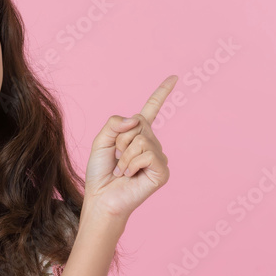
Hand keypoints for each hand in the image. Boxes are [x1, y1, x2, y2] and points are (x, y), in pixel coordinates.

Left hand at [83, 75, 177, 223]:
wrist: (101, 198)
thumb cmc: (101, 172)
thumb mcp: (101, 141)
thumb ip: (114, 124)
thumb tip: (136, 119)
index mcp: (138, 134)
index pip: (152, 109)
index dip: (162, 93)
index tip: (174, 77)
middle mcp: (152, 143)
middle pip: (139, 123)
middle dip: (121, 139)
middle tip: (117, 158)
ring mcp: (159, 157)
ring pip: (141, 139)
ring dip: (125, 155)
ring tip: (122, 170)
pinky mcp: (162, 171)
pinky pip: (147, 154)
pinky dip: (132, 163)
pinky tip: (130, 175)